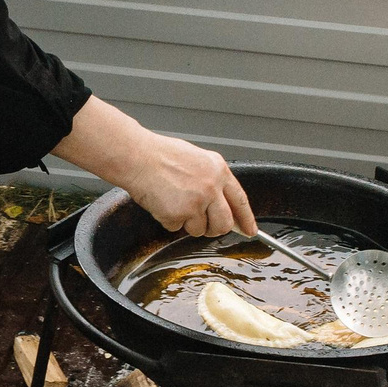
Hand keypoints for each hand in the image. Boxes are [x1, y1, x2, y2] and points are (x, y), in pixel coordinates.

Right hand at [126, 132, 257, 238]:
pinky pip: (177, 228)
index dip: (246, 219)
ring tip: (174, 203)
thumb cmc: (160, 155)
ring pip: (200, 230)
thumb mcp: (197, 160)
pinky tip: (162, 203)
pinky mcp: (179, 214)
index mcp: (218, 170)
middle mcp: (211, 187)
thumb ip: (212, 180)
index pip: (240, 200)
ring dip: (187, 224)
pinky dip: (168, 221)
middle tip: (204, 226)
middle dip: (215, 229)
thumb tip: (221, 203)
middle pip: (224, 223)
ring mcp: (196, 202)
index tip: (250, 230)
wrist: (137, 157)